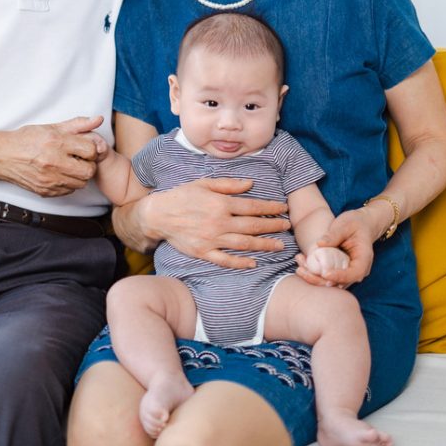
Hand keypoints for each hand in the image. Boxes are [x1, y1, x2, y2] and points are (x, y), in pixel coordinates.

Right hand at [0, 116, 104, 195]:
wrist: (3, 156)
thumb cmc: (27, 139)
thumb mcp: (52, 127)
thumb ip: (78, 124)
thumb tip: (99, 119)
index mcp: (56, 142)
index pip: (91, 150)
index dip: (90, 149)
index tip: (83, 148)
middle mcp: (53, 162)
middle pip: (89, 170)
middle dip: (88, 164)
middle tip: (79, 159)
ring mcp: (49, 179)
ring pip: (81, 183)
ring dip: (79, 175)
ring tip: (69, 166)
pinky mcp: (45, 191)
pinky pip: (69, 191)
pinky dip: (68, 184)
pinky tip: (60, 174)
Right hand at [145, 178, 290, 269]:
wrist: (159, 214)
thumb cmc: (182, 195)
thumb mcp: (205, 183)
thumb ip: (229, 184)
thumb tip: (251, 184)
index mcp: (221, 204)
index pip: (253, 206)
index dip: (271, 208)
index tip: (284, 208)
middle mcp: (219, 223)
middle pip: (253, 226)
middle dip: (273, 226)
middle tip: (287, 226)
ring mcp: (212, 239)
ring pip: (244, 244)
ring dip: (264, 245)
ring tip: (280, 245)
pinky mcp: (203, 252)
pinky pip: (225, 260)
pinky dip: (240, 262)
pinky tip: (254, 263)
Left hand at [299, 209, 376, 285]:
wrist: (361, 224)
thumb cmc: (355, 223)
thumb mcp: (346, 224)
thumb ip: (334, 234)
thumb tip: (319, 244)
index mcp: (363, 259)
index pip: (354, 273)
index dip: (340, 276)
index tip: (324, 273)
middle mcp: (357, 269)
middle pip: (340, 283)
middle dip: (319, 279)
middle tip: (301, 270)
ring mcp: (348, 271)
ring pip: (331, 282)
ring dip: (313, 277)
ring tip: (299, 265)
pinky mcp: (339, 270)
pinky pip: (327, 276)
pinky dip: (314, 272)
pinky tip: (301, 263)